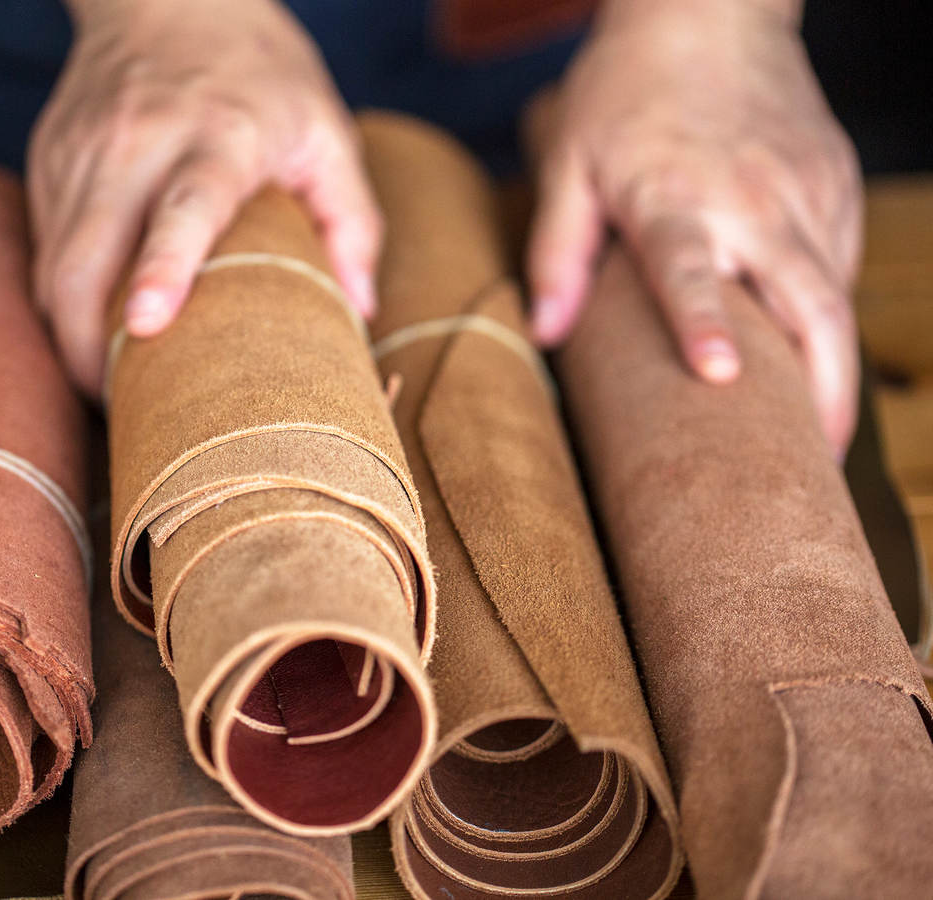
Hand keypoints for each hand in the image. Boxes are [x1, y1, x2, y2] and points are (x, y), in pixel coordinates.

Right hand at [28, 0, 379, 394]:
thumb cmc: (259, 71)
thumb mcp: (327, 129)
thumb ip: (352, 220)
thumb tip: (359, 312)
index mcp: (217, 137)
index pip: (182, 209)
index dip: (163, 270)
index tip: (147, 326)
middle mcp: (136, 144)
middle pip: (86, 259)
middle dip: (88, 347)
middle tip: (120, 404)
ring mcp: (81, 152)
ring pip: (53, 267)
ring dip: (70, 335)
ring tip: (105, 382)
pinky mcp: (48, 159)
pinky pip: (45, 250)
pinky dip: (63, 299)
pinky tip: (90, 325)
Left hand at [527, 0, 862, 454]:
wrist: (710, 10)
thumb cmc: (626, 90)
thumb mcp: (570, 160)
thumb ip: (558, 250)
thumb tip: (546, 334)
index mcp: (676, 196)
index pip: (693, 270)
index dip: (705, 325)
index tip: (720, 380)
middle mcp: (753, 199)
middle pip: (808, 304)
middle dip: (822, 390)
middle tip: (814, 462)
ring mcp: (804, 191)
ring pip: (835, 296)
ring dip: (833, 369)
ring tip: (817, 436)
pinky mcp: (835, 185)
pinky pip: (838, 266)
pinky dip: (828, 319)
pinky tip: (810, 355)